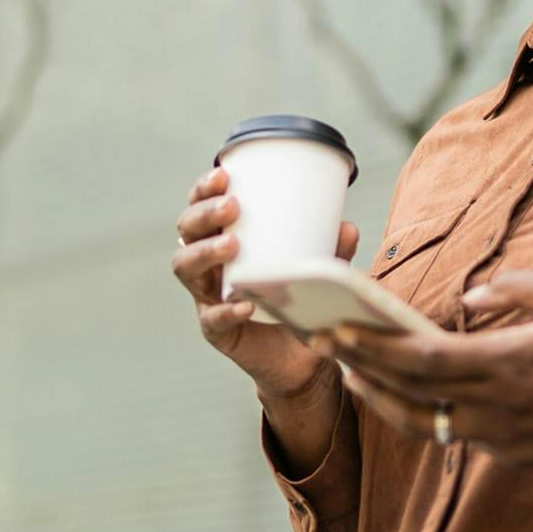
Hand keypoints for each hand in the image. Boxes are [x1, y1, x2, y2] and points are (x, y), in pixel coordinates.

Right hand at [173, 165, 359, 400]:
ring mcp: (207, 297)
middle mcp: (208, 266)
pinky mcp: (216, 330)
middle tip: (232, 206)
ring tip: (232, 245)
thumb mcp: (317, 269)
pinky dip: (226, 310)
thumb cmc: (300, 300)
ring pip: (185, 269)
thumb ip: (332, 250)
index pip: (201, 208)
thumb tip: (347, 226)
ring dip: (204, 252)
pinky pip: (212, 318)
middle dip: (204, 214)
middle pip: (186, 232)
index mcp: (223, 241)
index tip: (223, 174)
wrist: (302, 357)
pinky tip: (243, 304)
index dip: (203, 190)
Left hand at [309, 269, 532, 467]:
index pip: (420, 360)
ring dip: (379, 397)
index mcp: (507, 363)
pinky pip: (451, 432)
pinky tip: (403, 390)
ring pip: (421, 421)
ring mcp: (499, 436)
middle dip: (359, 367)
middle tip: (321, 341)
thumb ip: (514, 287)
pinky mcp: (508, 453)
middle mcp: (495, 407)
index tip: (335, 329)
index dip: (372, 348)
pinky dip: (420, 410)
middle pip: (407, 393)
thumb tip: (469, 297)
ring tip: (351, 370)